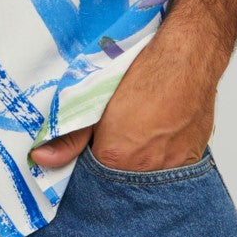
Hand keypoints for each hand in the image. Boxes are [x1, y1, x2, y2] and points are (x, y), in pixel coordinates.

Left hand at [28, 44, 217, 171]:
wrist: (188, 55)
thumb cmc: (143, 70)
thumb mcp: (95, 96)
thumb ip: (69, 135)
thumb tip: (42, 157)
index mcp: (116, 156)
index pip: (91, 179)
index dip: (88, 162)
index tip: (90, 147)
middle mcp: (146, 168)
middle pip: (120, 180)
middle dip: (114, 165)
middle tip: (116, 136)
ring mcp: (174, 165)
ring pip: (148, 175)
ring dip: (140, 163)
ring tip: (139, 135)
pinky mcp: (194, 158)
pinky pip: (173, 170)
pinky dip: (163, 157)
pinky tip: (159, 135)